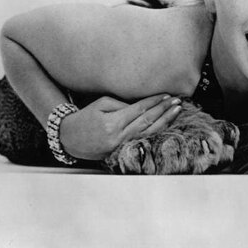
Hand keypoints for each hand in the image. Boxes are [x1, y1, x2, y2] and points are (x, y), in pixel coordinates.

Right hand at [59, 94, 181, 159]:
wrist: (69, 138)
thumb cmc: (84, 118)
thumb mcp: (101, 104)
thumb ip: (122, 105)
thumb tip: (142, 106)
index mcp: (113, 123)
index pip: (140, 110)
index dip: (155, 102)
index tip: (167, 95)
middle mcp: (120, 137)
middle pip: (148, 121)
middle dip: (165, 110)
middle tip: (178, 101)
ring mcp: (122, 146)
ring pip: (149, 133)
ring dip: (165, 121)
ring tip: (177, 111)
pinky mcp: (123, 151)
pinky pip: (144, 140)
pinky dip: (157, 132)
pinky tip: (167, 125)